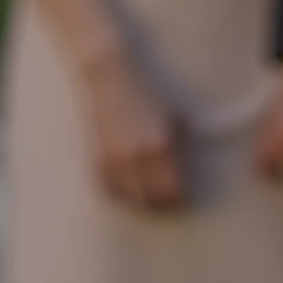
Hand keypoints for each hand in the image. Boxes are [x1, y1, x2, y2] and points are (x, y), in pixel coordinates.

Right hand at [81, 48, 185, 212]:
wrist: (109, 78)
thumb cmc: (145, 93)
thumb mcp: (173, 115)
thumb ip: (181, 143)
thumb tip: (184, 164)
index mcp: (159, 146)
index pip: (172, 189)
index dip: (179, 198)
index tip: (182, 197)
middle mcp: (136, 157)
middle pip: (151, 199)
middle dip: (162, 204)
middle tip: (168, 202)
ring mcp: (114, 159)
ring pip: (129, 198)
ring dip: (141, 202)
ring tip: (149, 200)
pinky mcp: (97, 156)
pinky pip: (108, 188)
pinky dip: (118, 195)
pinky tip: (126, 193)